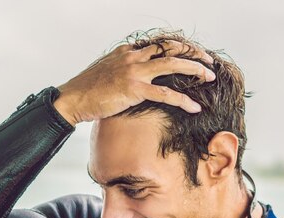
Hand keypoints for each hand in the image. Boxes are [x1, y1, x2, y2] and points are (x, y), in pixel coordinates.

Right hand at [54, 41, 215, 125]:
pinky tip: (195, 106)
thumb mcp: (106, 72)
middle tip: (208, 61)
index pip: (159, 45)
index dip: (179, 48)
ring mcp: (134, 72)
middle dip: (193, 53)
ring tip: (210, 77)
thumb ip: (123, 70)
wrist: (73, 98)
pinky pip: (166, 94)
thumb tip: (135, 78)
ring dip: (195, 70)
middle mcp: (133, 56)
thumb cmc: (87, 90)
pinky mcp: (134, 89)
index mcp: (127, 51)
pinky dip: (184, 100)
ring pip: (173, 65)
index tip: (192, 54)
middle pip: (171, 48)